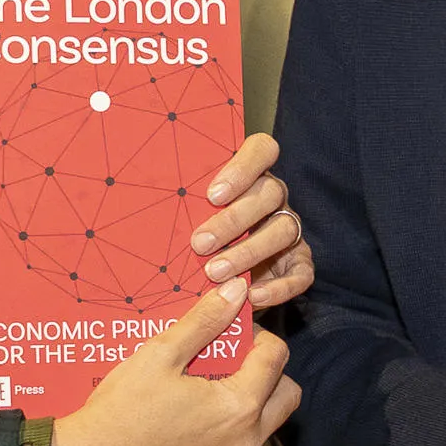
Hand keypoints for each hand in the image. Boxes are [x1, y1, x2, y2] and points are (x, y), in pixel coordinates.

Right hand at [43, 285, 298, 445]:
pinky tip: (192, 410)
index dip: (259, 335)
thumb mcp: (161, 355)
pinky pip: (239, 444)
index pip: (277, 358)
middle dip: (268, 370)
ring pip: (266, 423)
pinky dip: (231, 423)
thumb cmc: (120, 411)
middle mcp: (245, 441)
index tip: (230, 329)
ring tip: (208, 381)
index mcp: (240, 407)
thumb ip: (205, 322)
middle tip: (230, 356)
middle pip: (287, 395)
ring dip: (252, 397)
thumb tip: (236, 291)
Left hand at [192, 132, 313, 308]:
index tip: (213, 195)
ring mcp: (289, 230)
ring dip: (248, 252)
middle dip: (234, 220)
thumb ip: (182, 211)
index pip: (262, 150)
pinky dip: (279, 286)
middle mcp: (274, 199)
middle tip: (200, 244)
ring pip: (283, 230)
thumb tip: (145, 212)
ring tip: (215, 272)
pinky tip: (252, 295)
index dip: (242, 168)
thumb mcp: (185, 220)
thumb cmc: (193, 242)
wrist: (215, 292)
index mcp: (250, 177)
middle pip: (270, 193)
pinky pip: (301, 274)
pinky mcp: (298, 264)